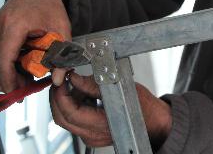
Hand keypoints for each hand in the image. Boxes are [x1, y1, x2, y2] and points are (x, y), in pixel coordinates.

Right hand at [0, 0, 71, 92]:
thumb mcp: (62, 28)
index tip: (19, 93)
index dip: (9, 81)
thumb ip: (62, 54)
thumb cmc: (48, 6)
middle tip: (25, 87)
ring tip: (19, 79)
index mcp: (13, 25)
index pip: (3, 61)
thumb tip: (59, 78)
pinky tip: (8, 73)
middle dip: (7, 84)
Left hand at [51, 72, 172, 148]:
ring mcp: (90, 136)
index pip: (68, 111)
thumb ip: (92, 85)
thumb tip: (73, 77)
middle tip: (61, 78)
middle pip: (61, 117)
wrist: (155, 123)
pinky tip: (83, 93)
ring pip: (66, 118)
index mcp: (98, 126)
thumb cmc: (143, 108)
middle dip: (57, 96)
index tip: (61, 77)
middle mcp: (91, 135)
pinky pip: (75, 119)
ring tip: (76, 83)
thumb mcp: (119, 89)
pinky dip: (74, 104)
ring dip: (66, 99)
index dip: (60, 93)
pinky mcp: (91, 132)